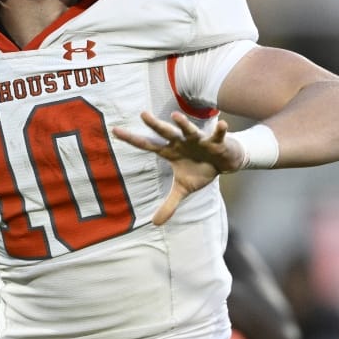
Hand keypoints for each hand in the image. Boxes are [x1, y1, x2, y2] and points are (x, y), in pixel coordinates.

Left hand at [112, 111, 244, 225]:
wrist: (222, 162)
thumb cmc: (200, 170)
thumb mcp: (183, 189)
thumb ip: (169, 204)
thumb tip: (155, 223)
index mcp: (170, 152)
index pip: (147, 145)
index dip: (132, 139)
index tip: (115, 131)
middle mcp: (181, 142)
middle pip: (165, 133)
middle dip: (155, 124)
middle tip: (143, 114)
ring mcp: (198, 140)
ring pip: (189, 130)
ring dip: (183, 124)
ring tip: (175, 116)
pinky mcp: (215, 142)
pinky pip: (217, 135)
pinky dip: (220, 130)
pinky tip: (223, 124)